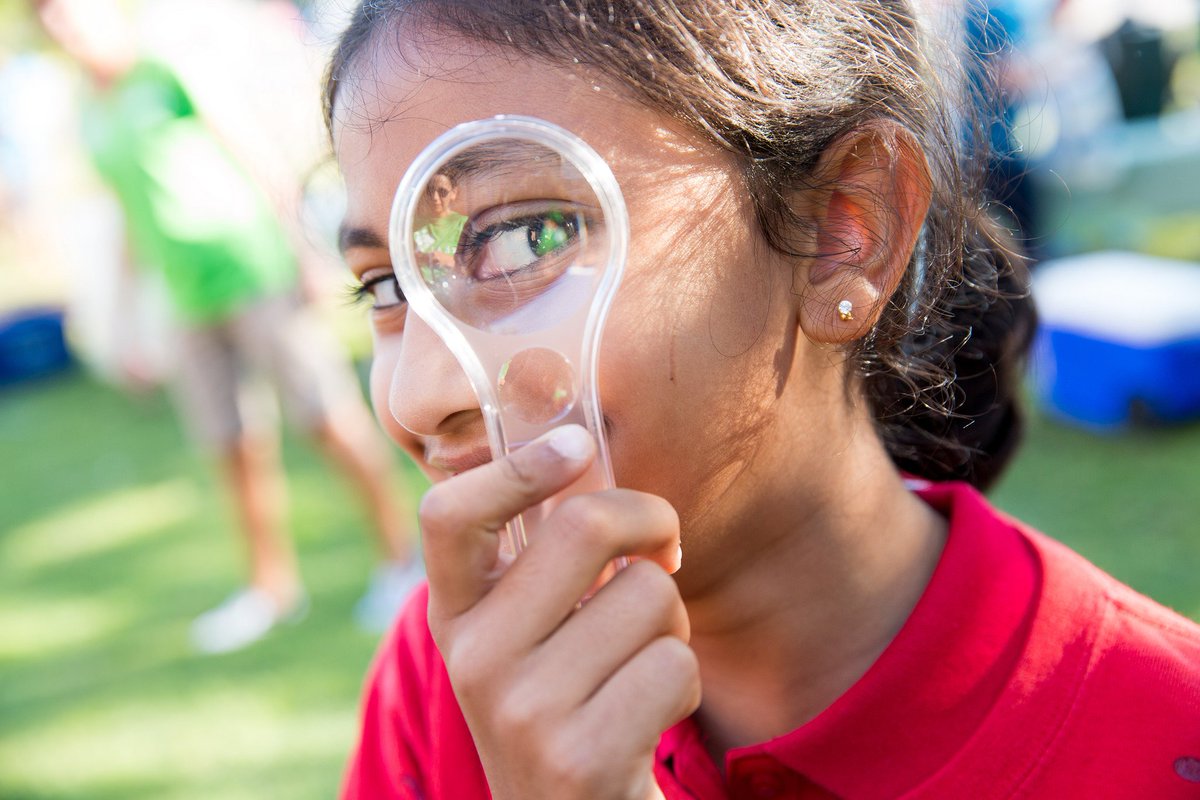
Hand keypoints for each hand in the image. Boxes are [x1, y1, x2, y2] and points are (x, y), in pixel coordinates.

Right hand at [420, 425, 699, 799]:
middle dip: (651, 523)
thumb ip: (542, 560)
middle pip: (584, 525)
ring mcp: (522, 711)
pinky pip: (675, 665)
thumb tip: (583, 443)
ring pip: (650, 595)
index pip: (448, 516)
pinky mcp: (581, 758)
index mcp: (456, 619)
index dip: (515, 466)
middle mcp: (473, 660)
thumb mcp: (529, 639)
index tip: (576, 445)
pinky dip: (682, 686)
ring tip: (638, 665)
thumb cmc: (567, 708)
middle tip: (662, 552)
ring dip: (671, 626)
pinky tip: (646, 718)